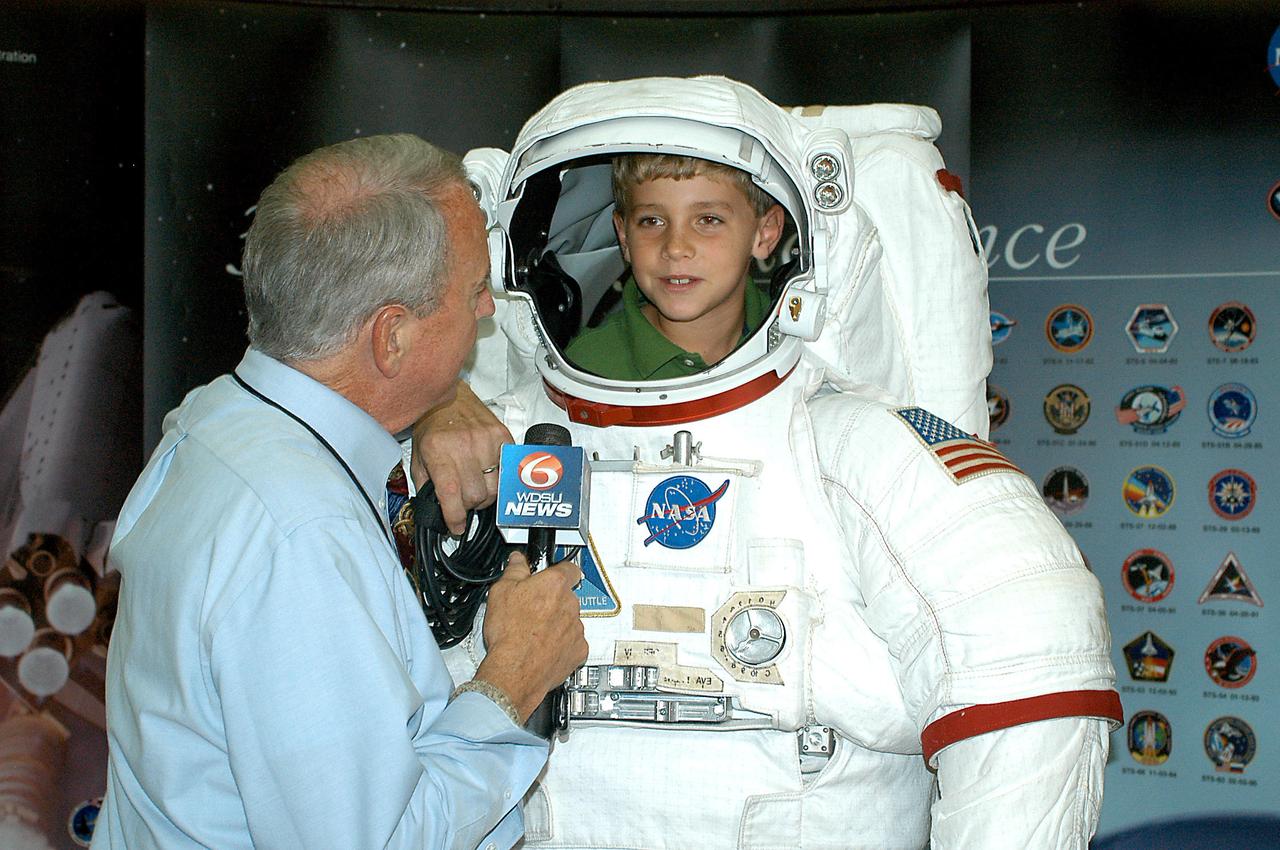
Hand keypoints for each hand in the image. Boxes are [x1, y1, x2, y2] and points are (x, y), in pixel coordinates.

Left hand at [410, 380, 511, 534]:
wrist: (449, 396)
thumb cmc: (433, 426)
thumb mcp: (418, 456)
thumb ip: (426, 485)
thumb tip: (437, 511)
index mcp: (438, 450)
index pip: (451, 493)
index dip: (455, 517)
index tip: (456, 527)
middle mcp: (464, 444)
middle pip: (476, 495)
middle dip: (470, 506)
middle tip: (463, 500)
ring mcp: (486, 439)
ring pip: (495, 487)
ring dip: (486, 495)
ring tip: (476, 486)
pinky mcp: (503, 436)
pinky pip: (507, 470)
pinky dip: (499, 479)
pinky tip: (488, 474)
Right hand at [475, 551, 587, 722]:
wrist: (514, 670)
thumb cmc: (508, 633)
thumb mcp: (501, 591)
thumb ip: (514, 570)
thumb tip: (518, 560)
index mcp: (554, 585)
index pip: (569, 568)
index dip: (559, 571)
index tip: (552, 574)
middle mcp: (571, 604)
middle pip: (566, 596)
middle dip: (552, 601)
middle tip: (532, 610)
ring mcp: (576, 628)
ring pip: (569, 620)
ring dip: (557, 623)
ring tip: (533, 632)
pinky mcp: (578, 650)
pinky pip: (573, 642)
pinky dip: (562, 644)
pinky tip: (543, 647)